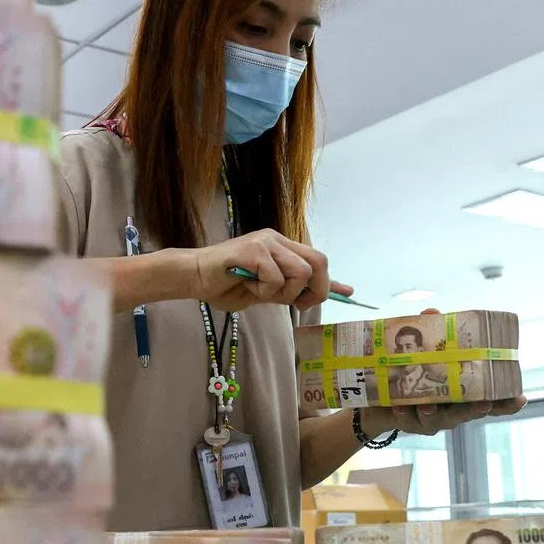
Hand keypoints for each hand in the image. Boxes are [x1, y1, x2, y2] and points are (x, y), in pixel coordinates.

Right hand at [190, 229, 344, 311]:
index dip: (331, 280)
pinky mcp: (254, 249)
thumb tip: (311, 299)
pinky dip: (264, 291)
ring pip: (301, 271)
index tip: (349, 293)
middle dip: (315, 289)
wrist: (194, 277)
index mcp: (280, 247)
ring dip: (284, 292)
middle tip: (296, 304)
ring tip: (260, 292)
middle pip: (318, 262)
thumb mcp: (264, 292)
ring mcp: (266, 242)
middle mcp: (277, 240)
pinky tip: (247, 286)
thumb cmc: (224, 285)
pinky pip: (275, 277)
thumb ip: (287, 292)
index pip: (316, 260)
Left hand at [358, 307, 526, 436]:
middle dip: (475, 409)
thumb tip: (432, 312)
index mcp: (462, 392)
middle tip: (483, 404)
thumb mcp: (422, 350)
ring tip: (428, 405)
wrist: (379, 396)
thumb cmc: (411, 371)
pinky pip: (408, 420)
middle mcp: (451, 408)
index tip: (521, 398)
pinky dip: (404, 413)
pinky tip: (399, 406)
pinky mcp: (409, 423)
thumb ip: (430, 332)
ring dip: (434, 413)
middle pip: (468, 413)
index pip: (490, 400)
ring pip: (437, 420)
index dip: (507, 403)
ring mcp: (431, 418)